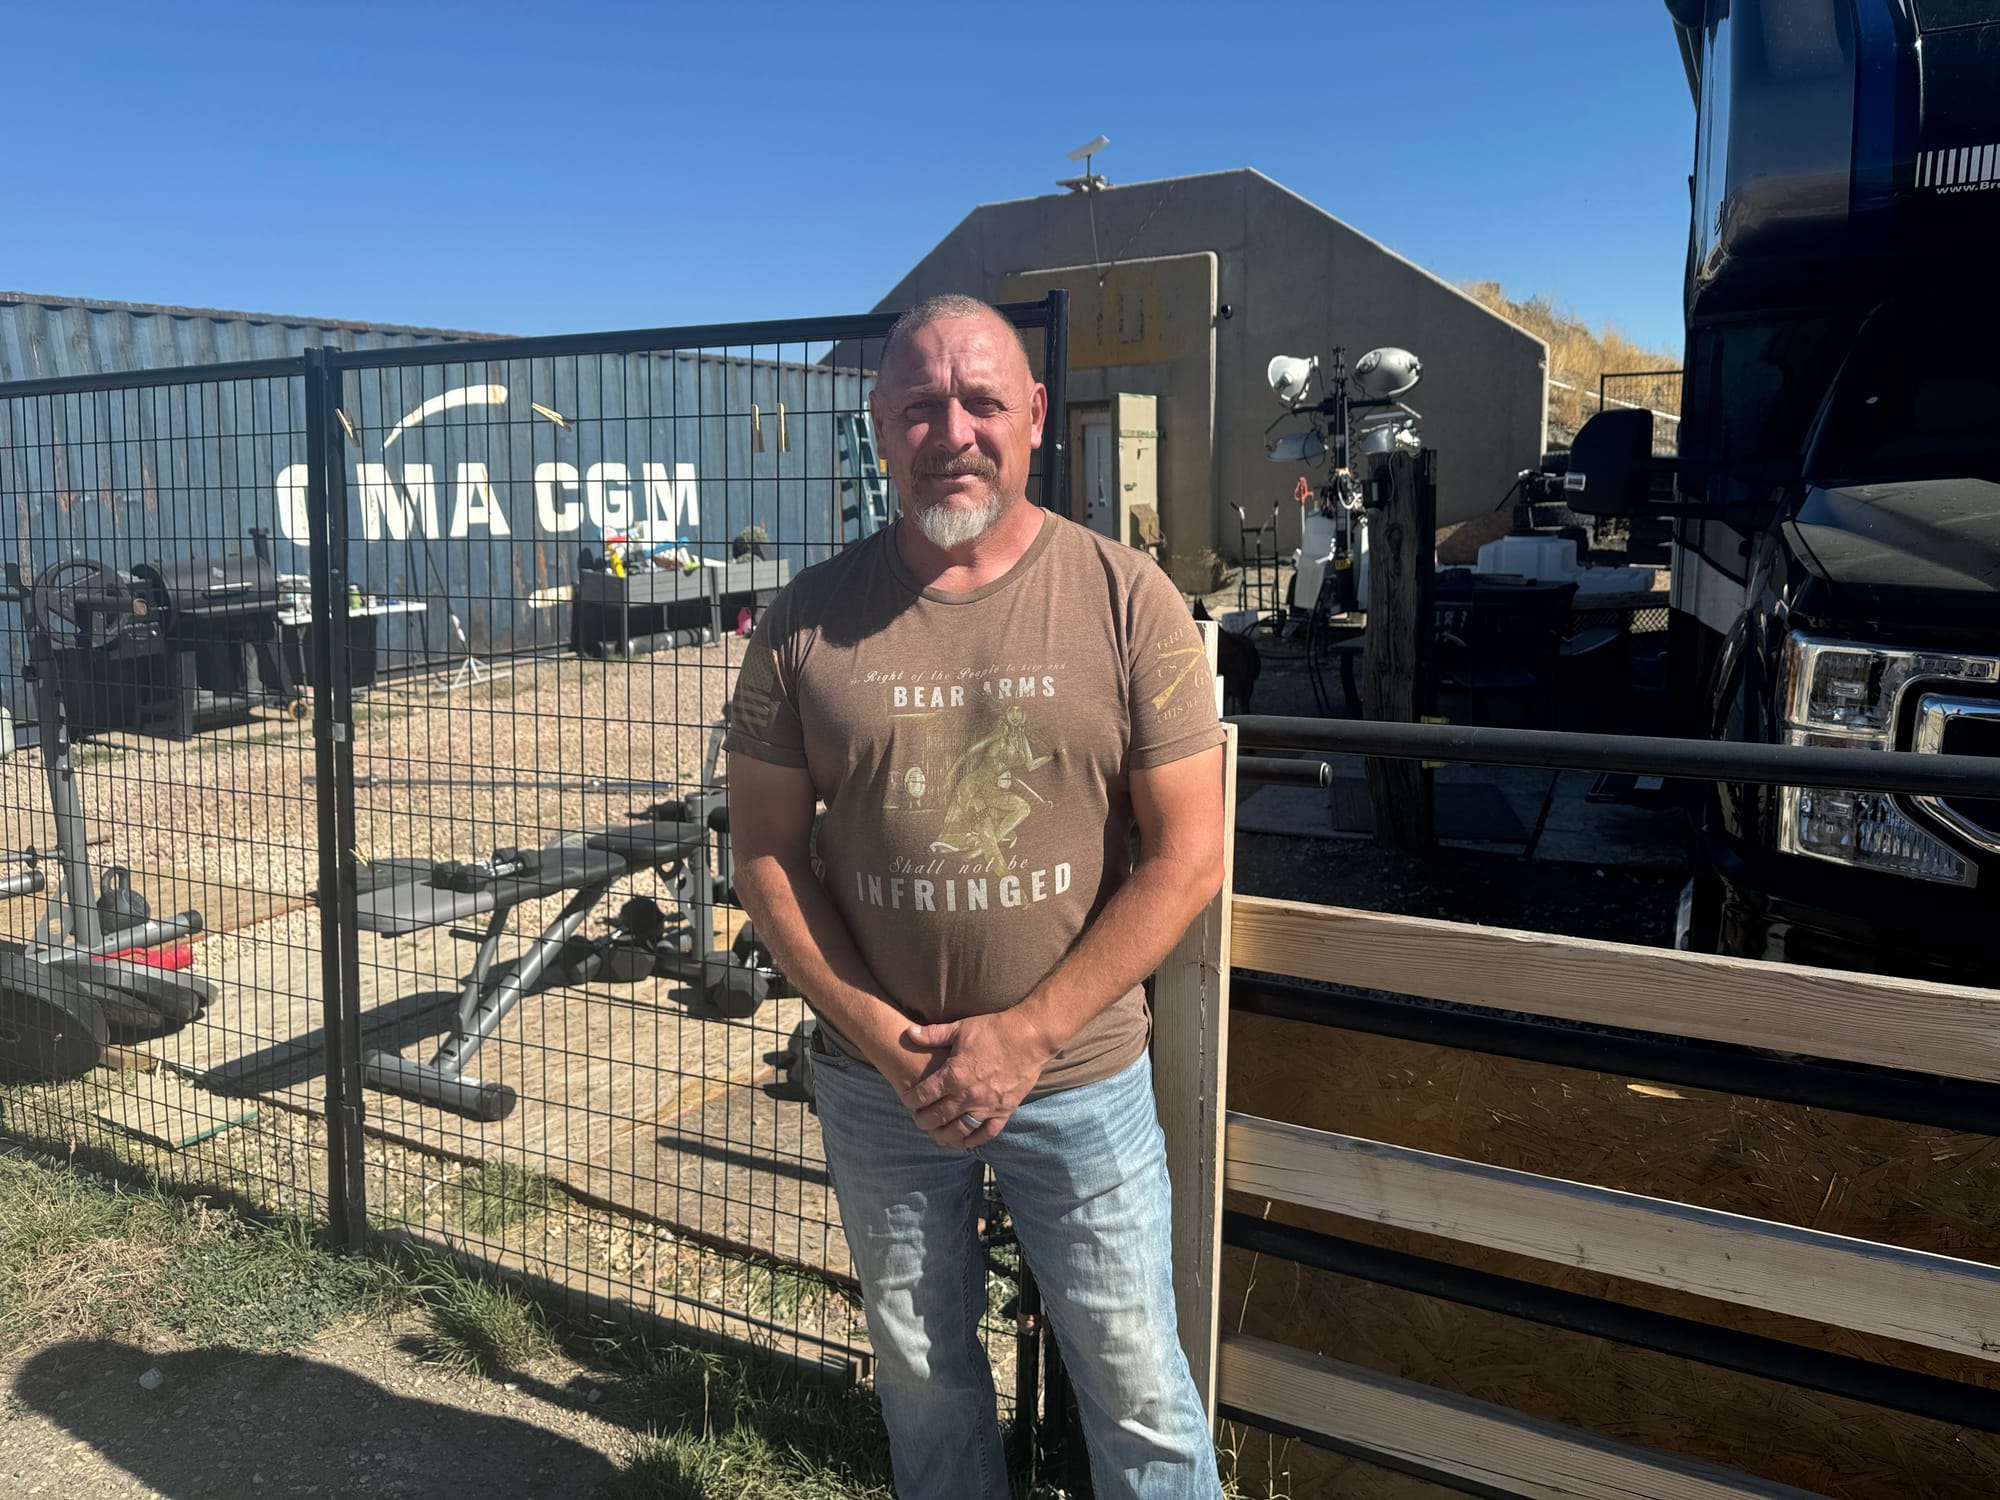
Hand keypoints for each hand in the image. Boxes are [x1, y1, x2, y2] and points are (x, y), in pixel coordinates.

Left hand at [895, 1010, 1052, 1148]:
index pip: (923, 1095)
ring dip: (943, 1134)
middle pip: (936, 1117)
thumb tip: (909, 1034)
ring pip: (958, 1130)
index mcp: (953, 1075)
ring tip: (936, 1132)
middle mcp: (967, 1095)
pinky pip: (985, 1133)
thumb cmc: (994, 1030)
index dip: (911, 1100)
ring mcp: (986, 1106)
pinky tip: (964, 1141)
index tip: (908, 1100)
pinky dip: (972, 1140)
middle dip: (923, 1120)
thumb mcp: (960, 1029)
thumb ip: (933, 1035)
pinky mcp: (1004, 1111)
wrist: (1030, 1037)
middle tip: (918, 1118)